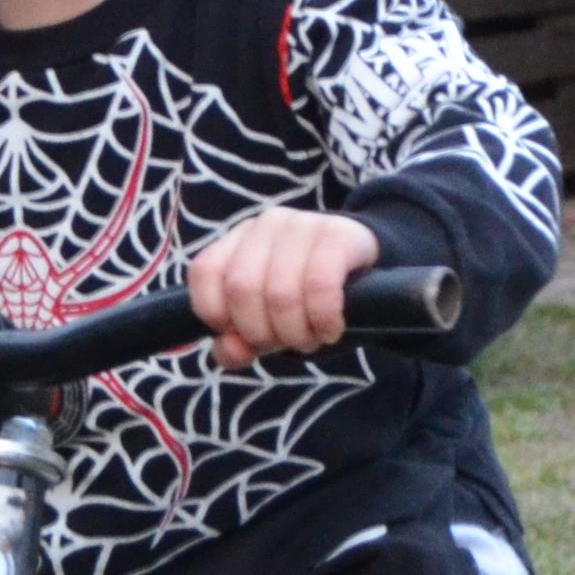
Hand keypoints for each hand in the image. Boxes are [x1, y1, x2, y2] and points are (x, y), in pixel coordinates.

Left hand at [184, 207, 382, 367]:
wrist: (369, 270)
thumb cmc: (308, 300)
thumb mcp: (268, 324)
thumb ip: (238, 343)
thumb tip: (234, 350)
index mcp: (238, 241)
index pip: (205, 272)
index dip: (218, 315)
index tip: (245, 335)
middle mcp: (265, 225)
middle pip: (242, 288)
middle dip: (263, 332)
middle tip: (288, 342)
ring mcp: (303, 225)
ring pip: (281, 291)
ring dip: (297, 332)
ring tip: (312, 338)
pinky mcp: (339, 235)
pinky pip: (320, 285)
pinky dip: (323, 319)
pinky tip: (331, 329)